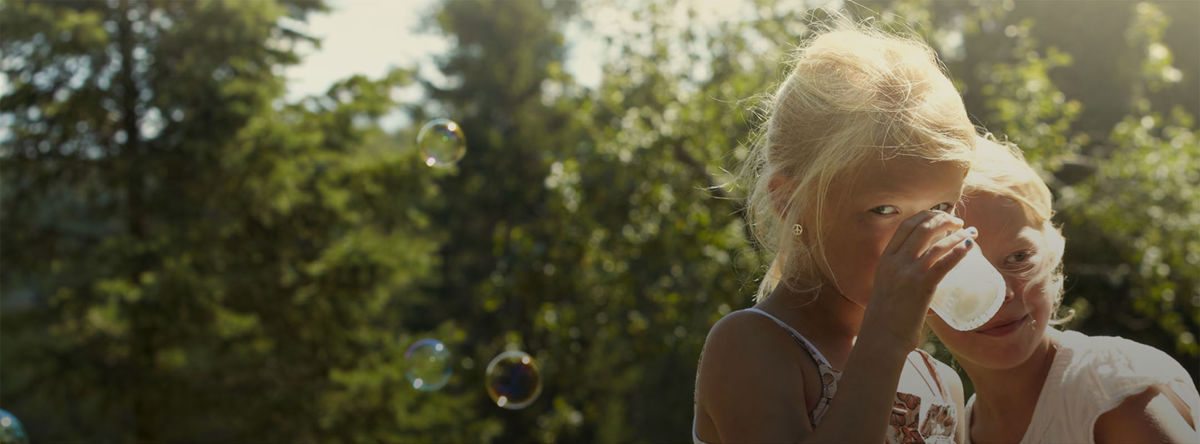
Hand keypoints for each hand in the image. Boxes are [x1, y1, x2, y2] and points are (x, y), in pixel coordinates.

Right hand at [865, 210, 977, 347]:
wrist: (882, 336)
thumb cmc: (886, 316)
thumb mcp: (887, 286)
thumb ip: (901, 276)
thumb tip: (925, 273)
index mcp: (885, 259)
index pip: (906, 226)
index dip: (926, 215)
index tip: (940, 215)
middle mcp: (895, 261)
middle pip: (922, 228)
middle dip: (943, 219)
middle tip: (958, 222)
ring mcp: (909, 273)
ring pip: (936, 243)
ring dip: (957, 234)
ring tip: (970, 233)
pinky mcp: (922, 286)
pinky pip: (945, 263)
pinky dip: (959, 251)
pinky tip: (970, 246)